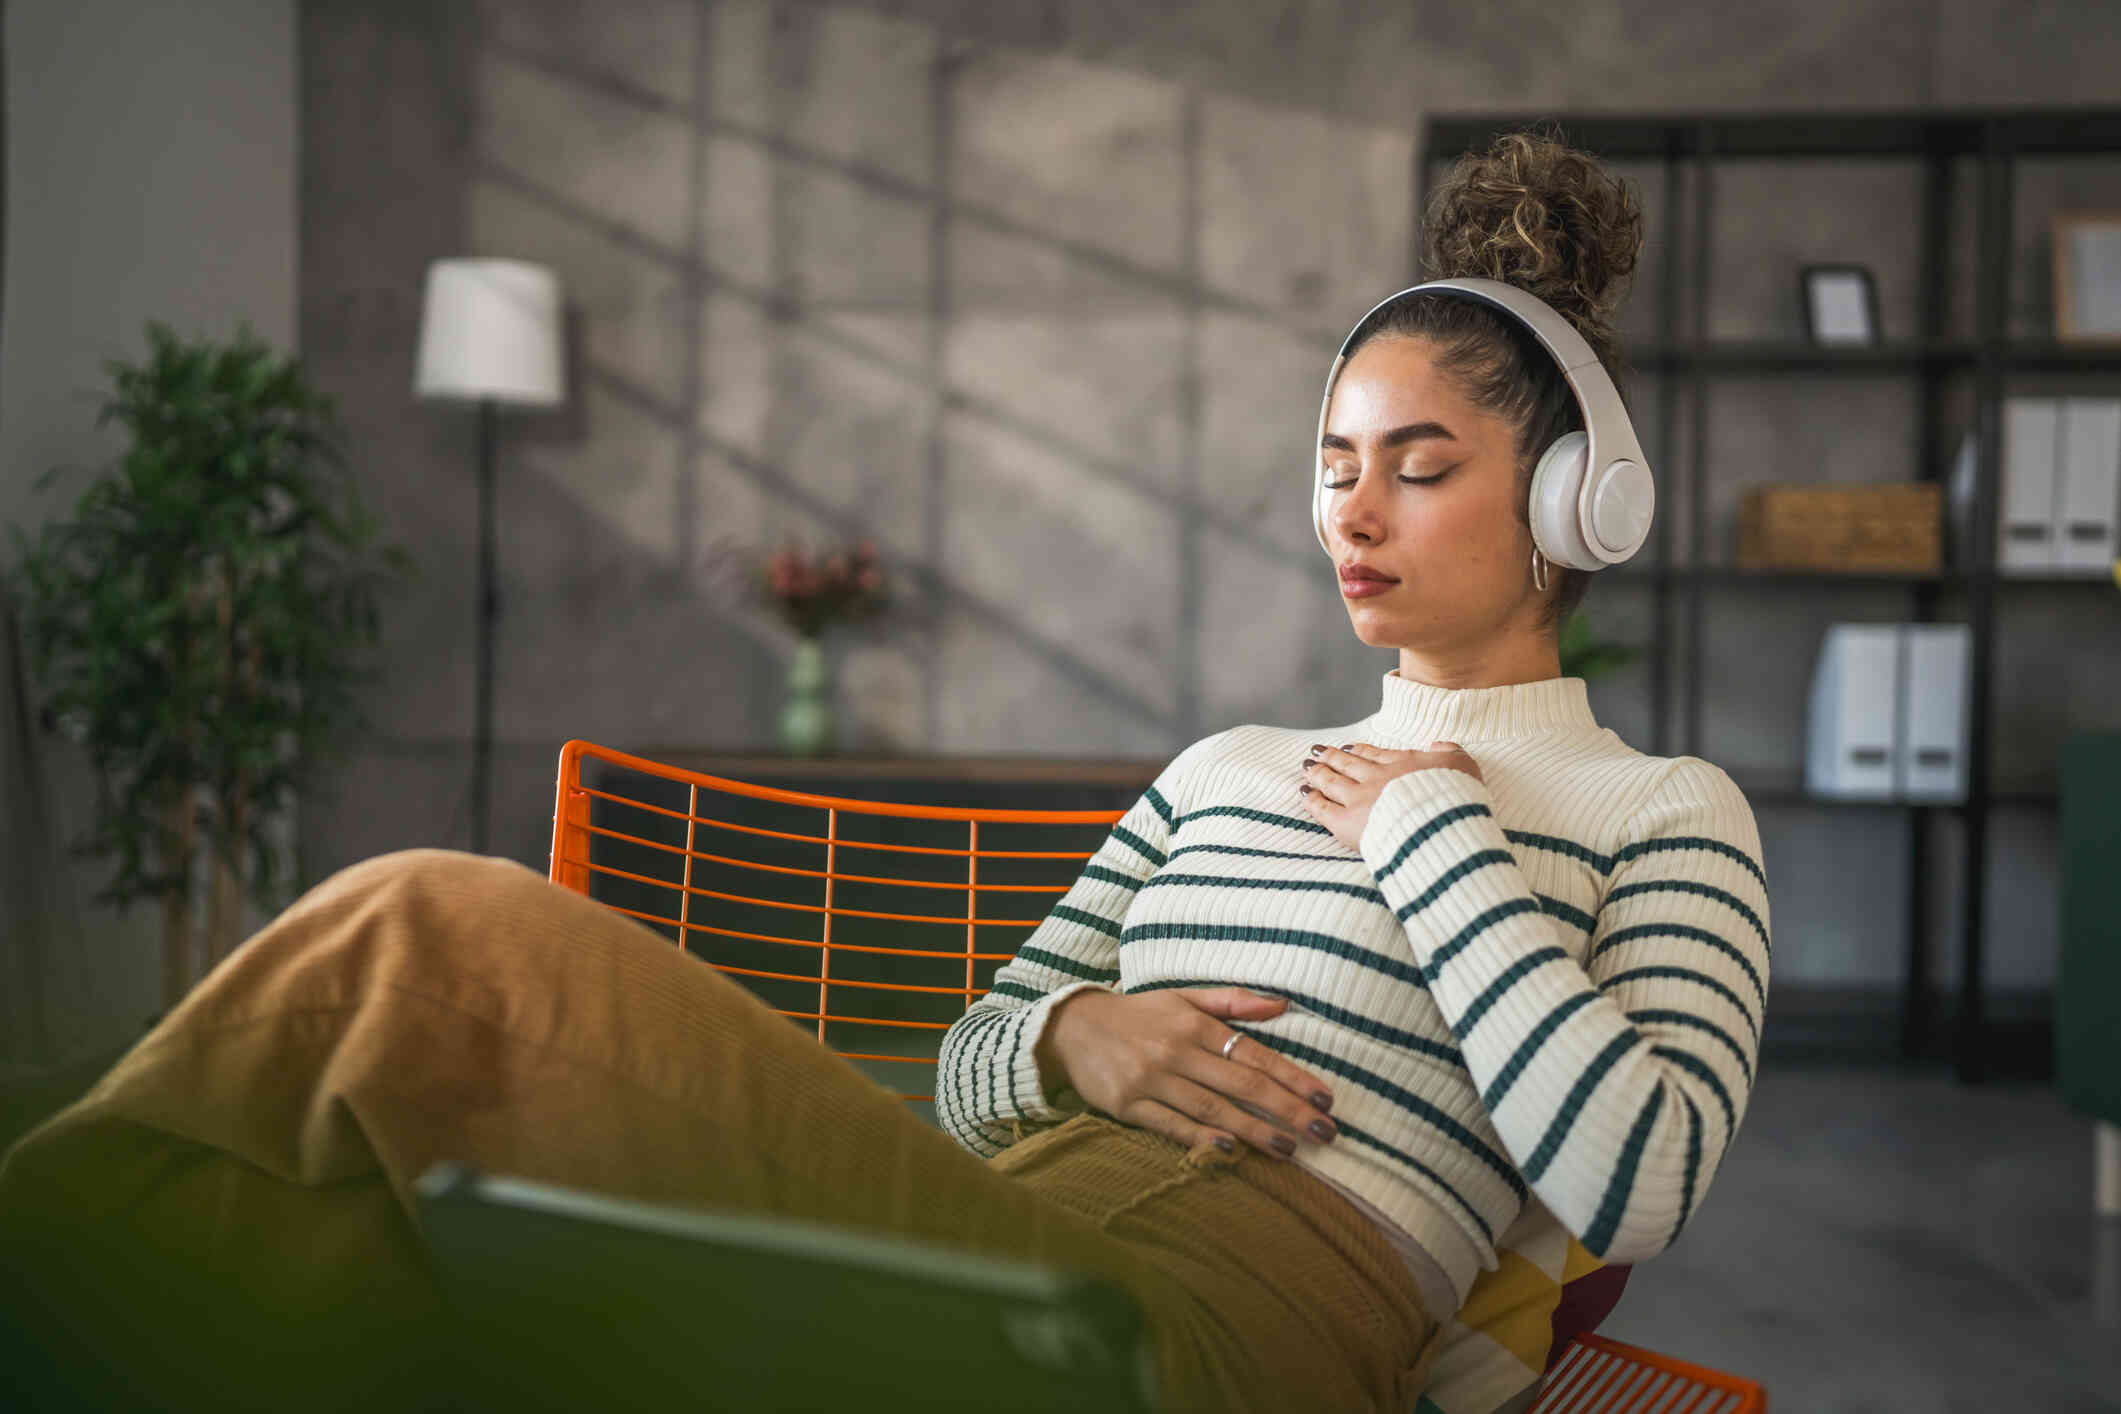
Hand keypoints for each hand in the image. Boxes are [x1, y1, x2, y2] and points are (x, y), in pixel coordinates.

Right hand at [1033, 987, 1337, 1158]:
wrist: (1072, 1029)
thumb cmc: (1139, 1015)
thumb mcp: (1184, 997)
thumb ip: (1233, 1000)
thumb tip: (1282, 1004)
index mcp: (1196, 1024)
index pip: (1255, 1054)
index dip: (1293, 1077)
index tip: (1325, 1099)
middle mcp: (1177, 1050)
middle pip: (1242, 1085)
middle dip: (1287, 1110)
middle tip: (1324, 1132)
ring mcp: (1152, 1079)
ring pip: (1212, 1108)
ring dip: (1254, 1131)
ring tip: (1290, 1149)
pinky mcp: (1128, 1105)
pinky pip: (1170, 1124)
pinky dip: (1200, 1136)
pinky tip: (1229, 1148)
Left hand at [1298, 740, 1484, 852]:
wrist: (1441, 826)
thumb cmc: (1457, 799)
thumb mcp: (1463, 767)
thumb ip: (1450, 752)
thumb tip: (1440, 745)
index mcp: (1404, 765)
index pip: (1375, 755)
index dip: (1359, 751)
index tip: (1347, 747)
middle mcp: (1378, 778)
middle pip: (1348, 764)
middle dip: (1331, 757)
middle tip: (1317, 751)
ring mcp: (1360, 799)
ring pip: (1332, 782)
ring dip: (1318, 773)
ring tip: (1307, 767)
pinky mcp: (1348, 823)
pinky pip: (1323, 808)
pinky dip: (1312, 800)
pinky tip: (1304, 793)